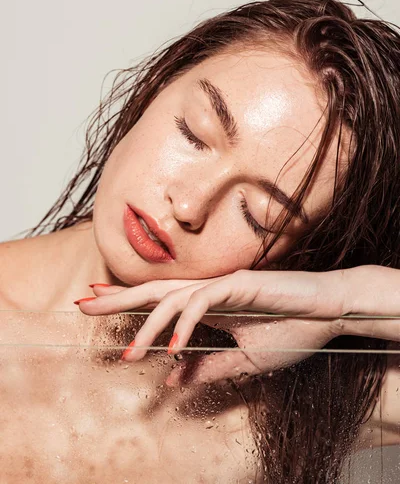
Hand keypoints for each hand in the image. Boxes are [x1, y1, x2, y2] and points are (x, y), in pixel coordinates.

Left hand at [75, 265, 399, 386]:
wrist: (327, 313)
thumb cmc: (292, 332)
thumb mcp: (244, 362)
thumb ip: (208, 368)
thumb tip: (174, 380)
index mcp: (207, 305)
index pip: (160, 302)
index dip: (128, 301)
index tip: (97, 302)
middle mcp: (208, 291)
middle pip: (154, 292)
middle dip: (118, 297)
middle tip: (83, 303)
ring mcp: (222, 286)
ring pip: (174, 299)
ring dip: (150, 326)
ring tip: (129, 354)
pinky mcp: (239, 285)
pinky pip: (203, 303)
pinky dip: (186, 324)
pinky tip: (173, 348)